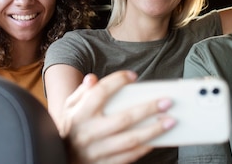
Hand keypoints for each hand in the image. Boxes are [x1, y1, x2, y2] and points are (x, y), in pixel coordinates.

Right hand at [59, 71, 175, 163]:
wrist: (61, 158)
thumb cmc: (70, 128)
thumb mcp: (69, 108)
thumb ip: (81, 92)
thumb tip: (92, 79)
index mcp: (80, 114)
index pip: (100, 93)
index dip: (117, 81)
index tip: (133, 76)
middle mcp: (89, 132)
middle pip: (124, 118)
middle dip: (148, 109)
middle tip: (166, 101)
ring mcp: (97, 151)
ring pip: (130, 140)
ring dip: (153, 130)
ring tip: (170, 121)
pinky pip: (129, 157)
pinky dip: (145, 148)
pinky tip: (157, 139)